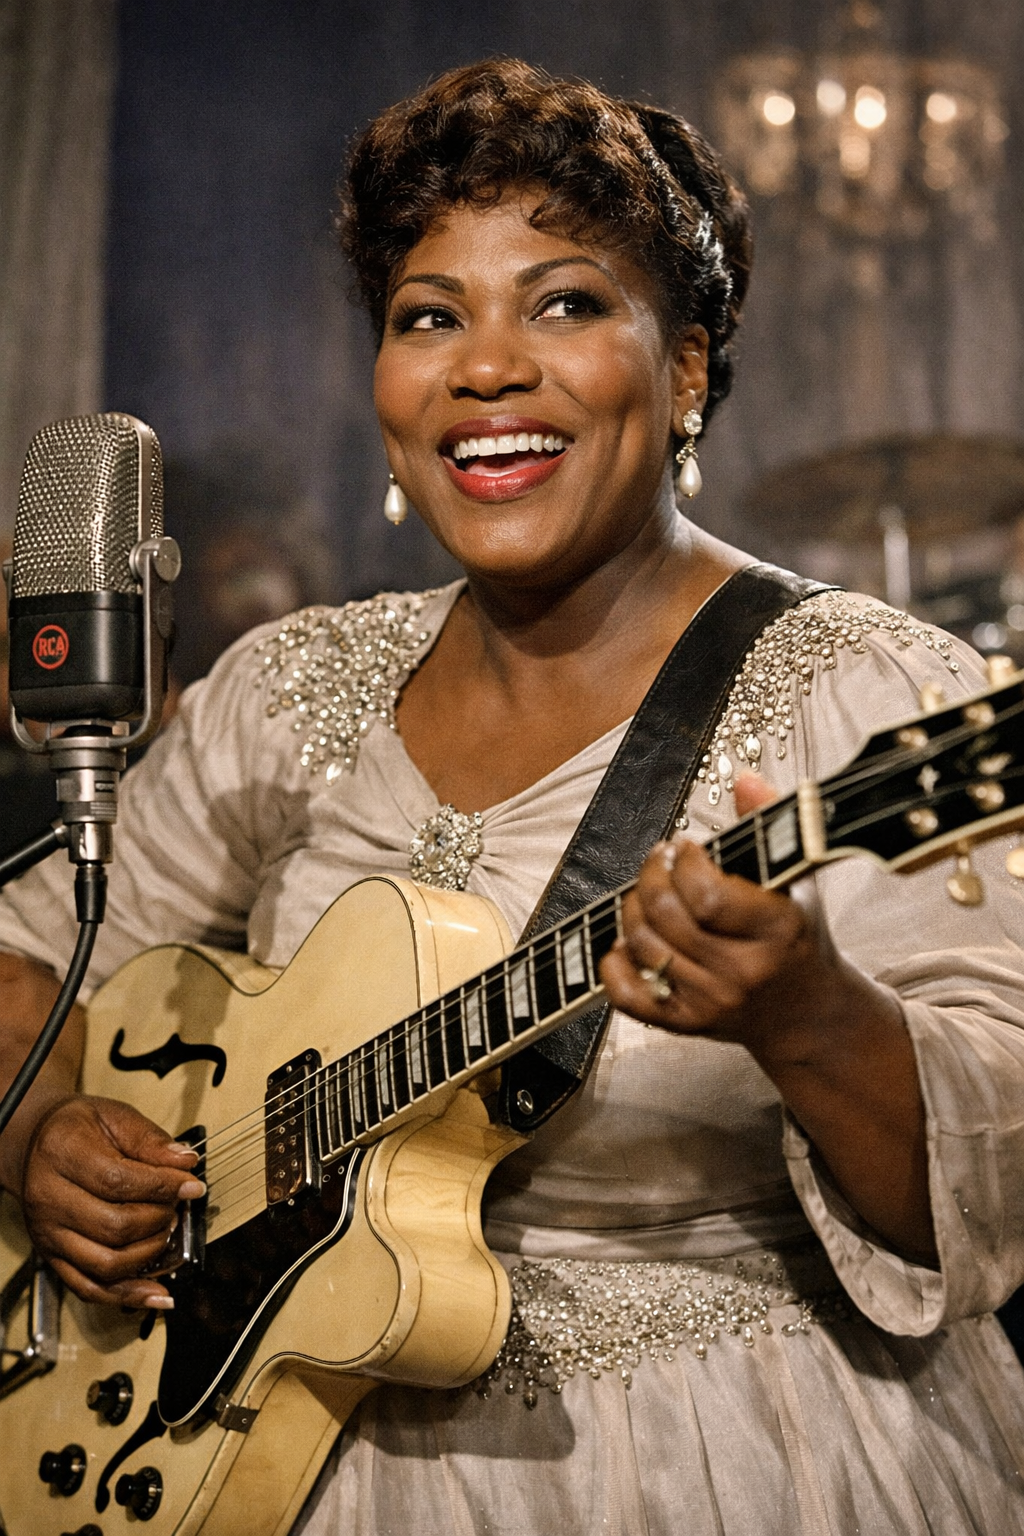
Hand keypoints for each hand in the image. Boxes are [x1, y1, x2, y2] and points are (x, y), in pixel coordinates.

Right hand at [21, 1095, 204, 1308]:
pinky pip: (89, 1289)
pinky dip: (127, 1296)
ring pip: (105, 1264)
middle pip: (114, 1226)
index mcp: (62, 1155)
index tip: (192, 1185)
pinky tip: (157, 1293)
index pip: (117, 1181)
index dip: (162, 1186)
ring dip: (149, 1253)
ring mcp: (49, 1235)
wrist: (36, 1145)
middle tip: (177, 1206)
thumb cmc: (78, 1129)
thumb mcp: (114, 1117)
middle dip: (158, 1220)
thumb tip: (185, 1162)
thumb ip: (149, 1139)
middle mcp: (48, 1199)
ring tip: (166, 1231)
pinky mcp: (52, 1259)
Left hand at [601, 773, 833, 1047]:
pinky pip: (629, 995)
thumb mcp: (796, 880)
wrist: (807, 1013)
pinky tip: (626, 940)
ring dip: (632, 909)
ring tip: (648, 893)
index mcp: (777, 931)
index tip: (685, 846)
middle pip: (667, 917)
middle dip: (651, 876)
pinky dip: (615, 963)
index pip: (708, 896)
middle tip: (659, 860)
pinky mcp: (686, 1024)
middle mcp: (744, 971)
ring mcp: (712, 1002)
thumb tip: (743, 777)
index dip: (685, 863)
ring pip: (644, 947)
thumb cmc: (798, 936)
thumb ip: (768, 824)